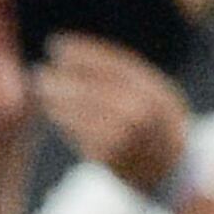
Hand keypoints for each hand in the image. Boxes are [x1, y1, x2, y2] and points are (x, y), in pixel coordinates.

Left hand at [36, 33, 190, 195]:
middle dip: (63, 78)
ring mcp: (124, 135)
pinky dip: (62, 120)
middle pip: (92, 89)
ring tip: (42, 89)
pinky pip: (78, 133)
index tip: (59, 45)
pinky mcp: (107, 155)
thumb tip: (84, 56)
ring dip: (56, 99)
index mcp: (154, 90)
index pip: (113, 64)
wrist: (172, 167)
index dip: (83, 53)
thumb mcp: (158, 92)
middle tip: (41, 69)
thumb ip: (130, 76)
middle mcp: (140, 111)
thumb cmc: (159, 122)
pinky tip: (53, 111)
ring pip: (80, 112)